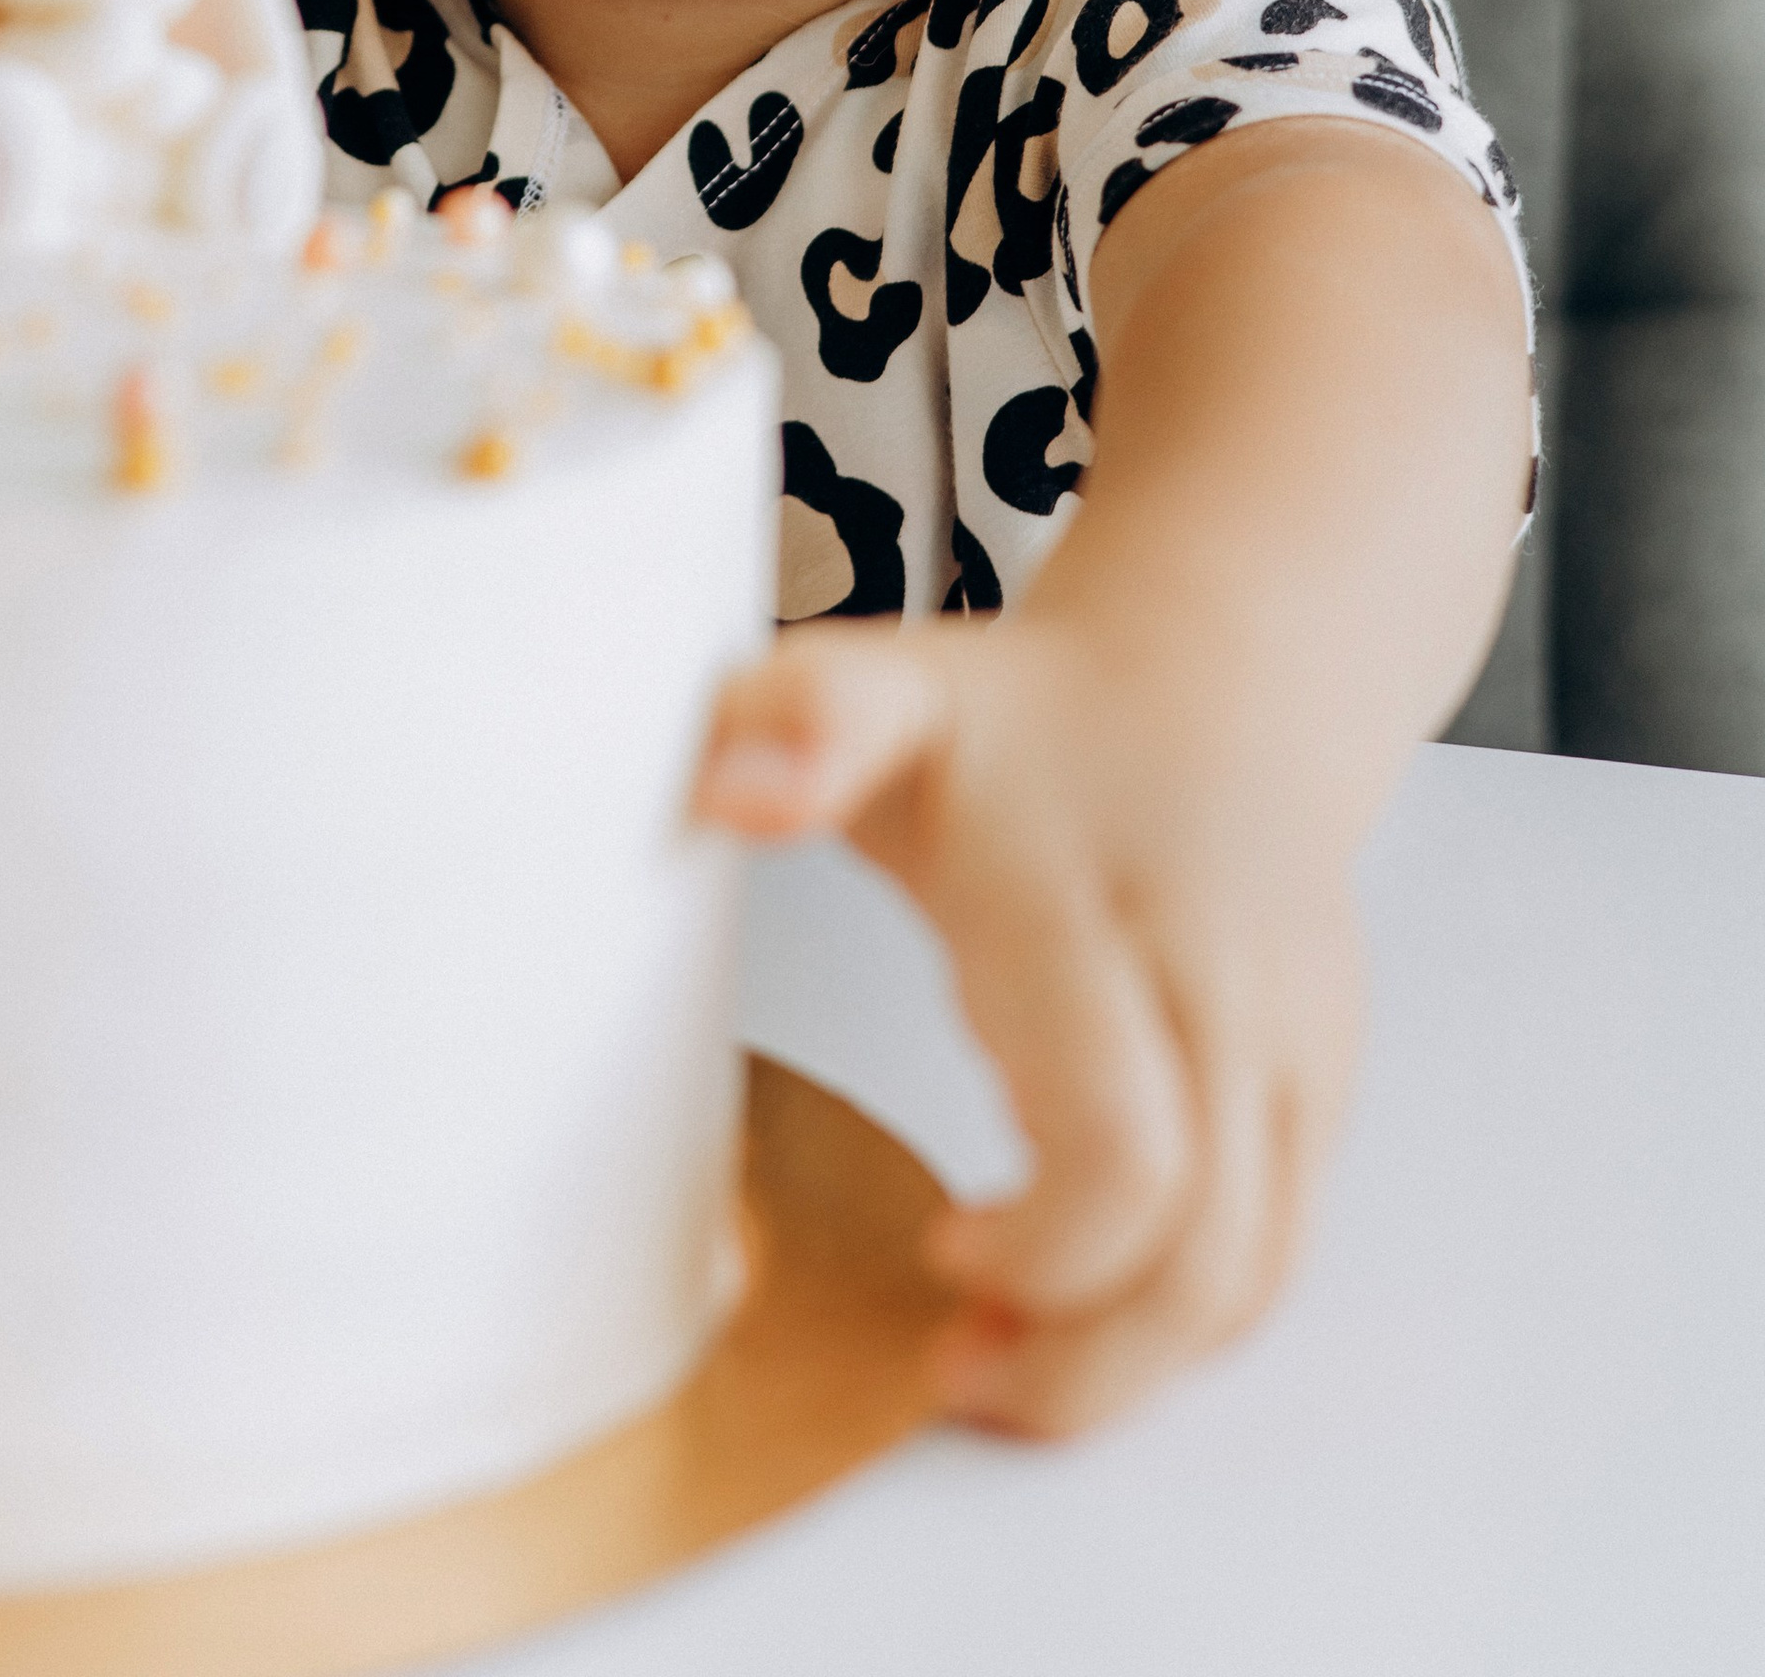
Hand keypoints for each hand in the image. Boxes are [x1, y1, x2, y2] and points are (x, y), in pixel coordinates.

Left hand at [695, 613, 1364, 1435]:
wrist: (1222, 679)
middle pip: (1206, 1258)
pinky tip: (1080, 1302)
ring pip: (1256, 1279)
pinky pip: (1277, 1253)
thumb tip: (725, 788)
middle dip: (1083, 1363)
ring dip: (1132, 1361)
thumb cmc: (1035, 720)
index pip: (1120, 1147)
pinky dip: (1183, 1315)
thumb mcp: (897, 688)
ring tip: (1005, 1359)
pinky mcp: (1323, 1093)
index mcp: (1100, 915)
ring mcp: (1293, 1051)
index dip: (1039, 1251)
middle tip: (958, 1369)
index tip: (938, 1248)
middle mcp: (1222, 994)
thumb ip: (805, 720)